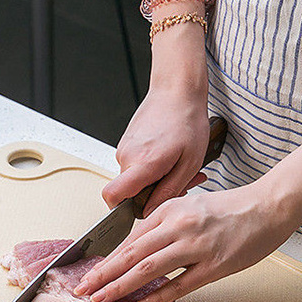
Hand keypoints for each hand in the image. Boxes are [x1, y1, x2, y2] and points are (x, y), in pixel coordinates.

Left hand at [74, 184, 296, 301]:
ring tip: (103, 299)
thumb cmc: (230, 209)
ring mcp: (197, 246)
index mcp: (170, 210)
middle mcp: (179, 226)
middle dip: (103, 274)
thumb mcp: (190, 207)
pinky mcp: (215, 265)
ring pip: (149, 269)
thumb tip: (137, 248)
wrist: (268, 206)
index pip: (130, 238)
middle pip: (131, 253)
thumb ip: (164, 225)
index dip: (107, 259)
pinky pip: (180, 285)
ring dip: (121, 286)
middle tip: (83, 290)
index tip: (90, 273)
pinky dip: (157, 296)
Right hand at [102, 85, 210, 215]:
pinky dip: (152, 168)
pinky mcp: (127, 143)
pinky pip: (135, 166)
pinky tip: (170, 158)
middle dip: (153, 194)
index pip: (112, 195)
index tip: (138, 211)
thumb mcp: (189, 164)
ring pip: (134, 179)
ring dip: (156, 180)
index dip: (120, 210)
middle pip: (129, 191)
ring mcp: (124, 148)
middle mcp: (127, 156)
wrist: (177, 91)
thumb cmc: (187, 121)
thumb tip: (150, 211)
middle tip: (180, 183)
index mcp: (142, 163)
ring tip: (178, 166)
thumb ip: (168, 192)